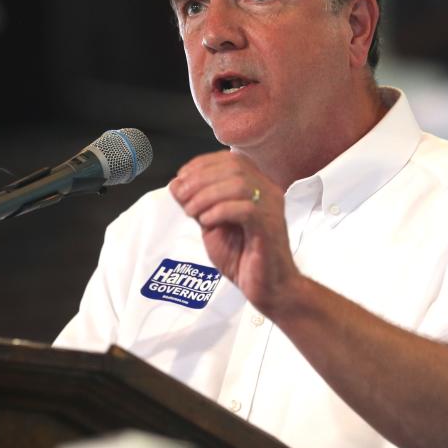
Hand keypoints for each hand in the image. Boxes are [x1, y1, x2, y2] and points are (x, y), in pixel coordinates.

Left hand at [169, 151, 298, 314]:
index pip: (231, 159)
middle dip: (201, 178)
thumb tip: (176, 184)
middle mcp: (268, 191)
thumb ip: (198, 203)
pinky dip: (220, 211)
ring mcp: (271, 208)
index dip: (202, 164)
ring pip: (239, 184)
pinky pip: (245, 208)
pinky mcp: (269, 227)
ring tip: (192, 212)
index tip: (181, 178)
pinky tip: (207, 222)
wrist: (267, 288)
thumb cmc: (243, 257)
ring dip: (207, 195)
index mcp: (257, 186)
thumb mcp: (212, 225)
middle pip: (234, 167)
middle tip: (182, 197)